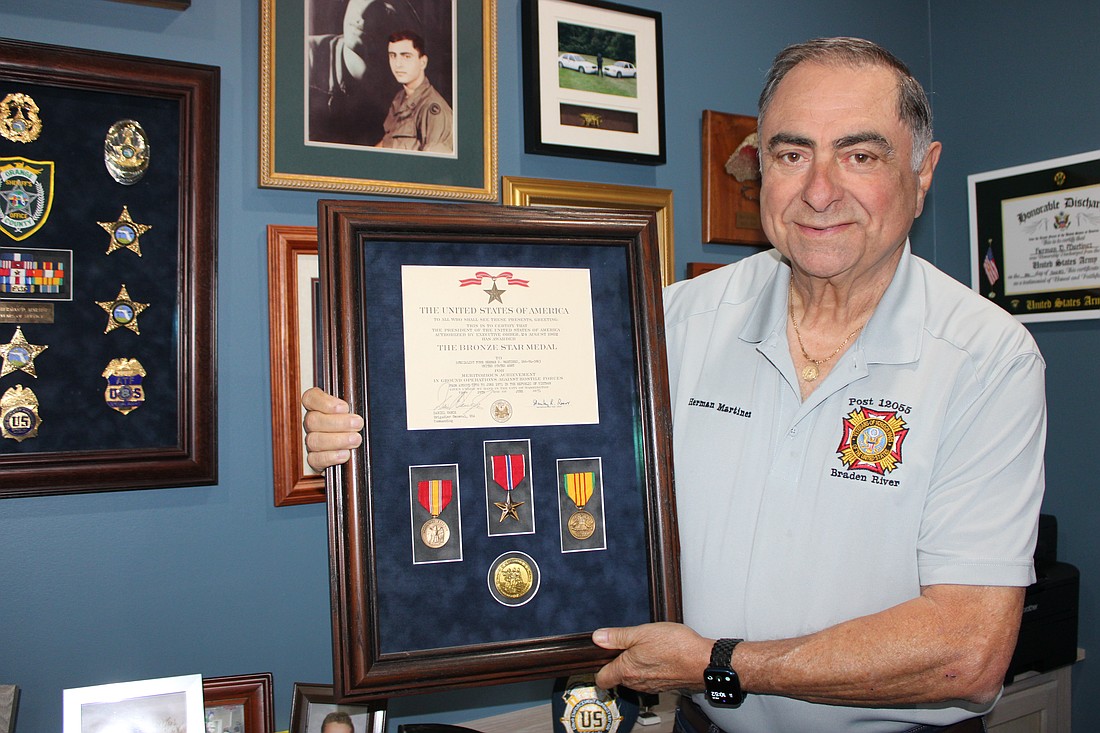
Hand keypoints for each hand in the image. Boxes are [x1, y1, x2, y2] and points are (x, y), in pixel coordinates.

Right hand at [302, 386, 363, 470]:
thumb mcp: (351, 414)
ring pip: (314, 440)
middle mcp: (310, 424)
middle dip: (338, 422)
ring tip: (355, 439)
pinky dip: (331, 457)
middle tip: (357, 424)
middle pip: (313, 420)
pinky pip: (315, 459)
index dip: (325, 402)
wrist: (350, 453)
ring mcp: (309, 442)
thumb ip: (348, 410)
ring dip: (337, 440)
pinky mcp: (313, 460)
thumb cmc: (351, 429)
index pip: (310, 398)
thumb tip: (351, 410)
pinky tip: (345, 454)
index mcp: (316, 407)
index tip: (344, 407)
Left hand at [591, 622, 711, 693]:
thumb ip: (617, 637)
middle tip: (628, 645)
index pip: (601, 679)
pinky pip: (650, 679)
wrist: (703, 661)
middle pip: (618, 677)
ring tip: (647, 648)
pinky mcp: (664, 686)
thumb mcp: (641, 633)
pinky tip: (661, 655)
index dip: (599, 667)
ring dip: (637, 665)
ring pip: (635, 678)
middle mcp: (636, 683)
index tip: (603, 656)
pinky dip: (652, 669)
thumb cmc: (676, 647)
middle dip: (620, 662)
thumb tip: (598, 637)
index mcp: (626, 671)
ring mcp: (651, 687)